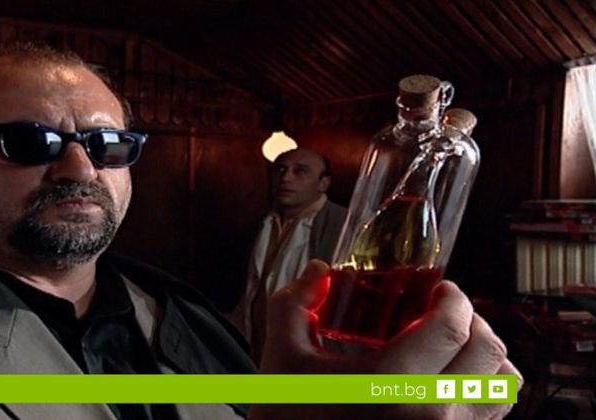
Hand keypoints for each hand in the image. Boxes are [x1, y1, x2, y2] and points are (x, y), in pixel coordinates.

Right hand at [249, 259, 521, 419]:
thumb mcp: (282, 362)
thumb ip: (294, 306)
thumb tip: (317, 272)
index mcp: (388, 386)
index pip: (450, 327)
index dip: (453, 298)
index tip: (441, 289)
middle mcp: (430, 417)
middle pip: (488, 351)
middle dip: (473, 319)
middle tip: (446, 311)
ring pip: (502, 386)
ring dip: (485, 355)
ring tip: (455, 346)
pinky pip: (492, 415)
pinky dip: (482, 389)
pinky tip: (448, 381)